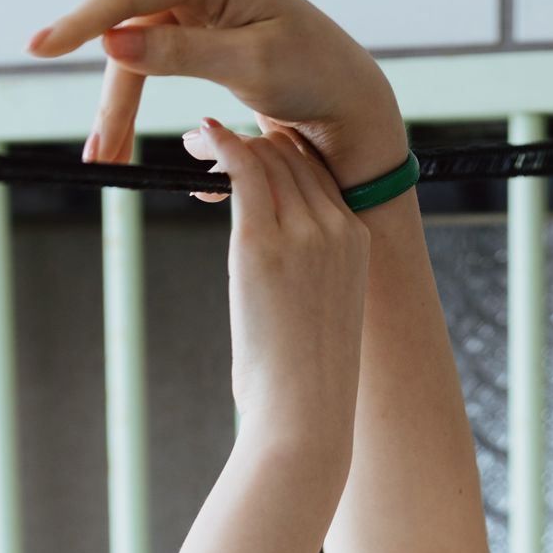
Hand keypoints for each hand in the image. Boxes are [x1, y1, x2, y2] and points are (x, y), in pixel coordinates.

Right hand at [25, 0, 405, 185]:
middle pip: (126, 31)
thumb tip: (113, 43)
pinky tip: (120, 143)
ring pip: (133, 54)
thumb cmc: (312, 75)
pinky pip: (149, 64)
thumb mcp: (250, 66)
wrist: (345, 97)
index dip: (81, 23)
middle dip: (109, 96)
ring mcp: (192, 0)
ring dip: (118, 110)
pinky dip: (136, 106)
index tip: (40, 49)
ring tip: (106, 161)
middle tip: (95, 153)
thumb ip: (181, 54)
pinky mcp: (193, 30)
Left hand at [193, 118, 368, 463]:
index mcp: (356, 242)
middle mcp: (336, 228)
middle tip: (211, 145)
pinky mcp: (262, 243)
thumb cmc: (306, 383)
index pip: (318, 173)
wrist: (305, 416)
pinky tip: (200, 135)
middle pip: (293, 155)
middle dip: (253, 140)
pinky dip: (219, 143)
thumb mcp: (320, 317)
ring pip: (267, 155)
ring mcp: (303, 232)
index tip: (248, 159)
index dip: (280, 156)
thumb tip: (270, 281)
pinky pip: (242, 168)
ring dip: (228, 141)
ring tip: (196, 145)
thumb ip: (306, 277)